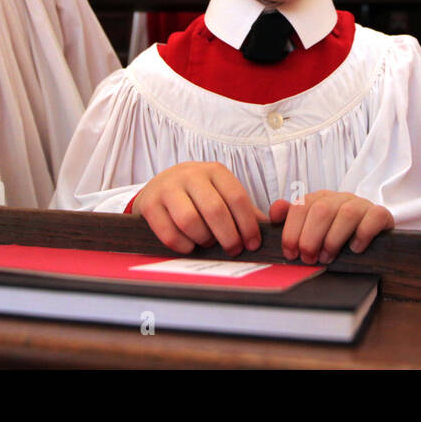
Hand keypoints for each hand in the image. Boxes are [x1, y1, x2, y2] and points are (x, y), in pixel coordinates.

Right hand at [131, 162, 267, 255]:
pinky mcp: (149, 204)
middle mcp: (191, 175)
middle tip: (233, 250)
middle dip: (228, 236)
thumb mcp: (221, 194)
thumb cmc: (198, 196)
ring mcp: (167, 188)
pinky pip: (169, 233)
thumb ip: (245, 210)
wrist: (158, 187)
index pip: (237, 198)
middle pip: (215, 210)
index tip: (252, 244)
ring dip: (204, 240)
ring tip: (208, 243)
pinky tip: (190, 246)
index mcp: (214, 171)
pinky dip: (183, 246)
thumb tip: (271, 229)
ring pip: (190, 221)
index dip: (248, 225)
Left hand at [268, 191, 393, 264]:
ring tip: (327, 257)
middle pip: (321, 210)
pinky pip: (373, 218)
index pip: (300, 207)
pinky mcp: (380, 214)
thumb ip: (291, 219)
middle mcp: (339, 198)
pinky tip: (355, 249)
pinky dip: (363, 234)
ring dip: (333, 239)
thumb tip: (274, 212)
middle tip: (308, 259)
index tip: (290, 253)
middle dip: (310, 238)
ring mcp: (361, 204)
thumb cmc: (337, 233)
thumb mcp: (312, 227)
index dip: (292, 231)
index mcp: (319, 199)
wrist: (372, 232)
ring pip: (346, 214)